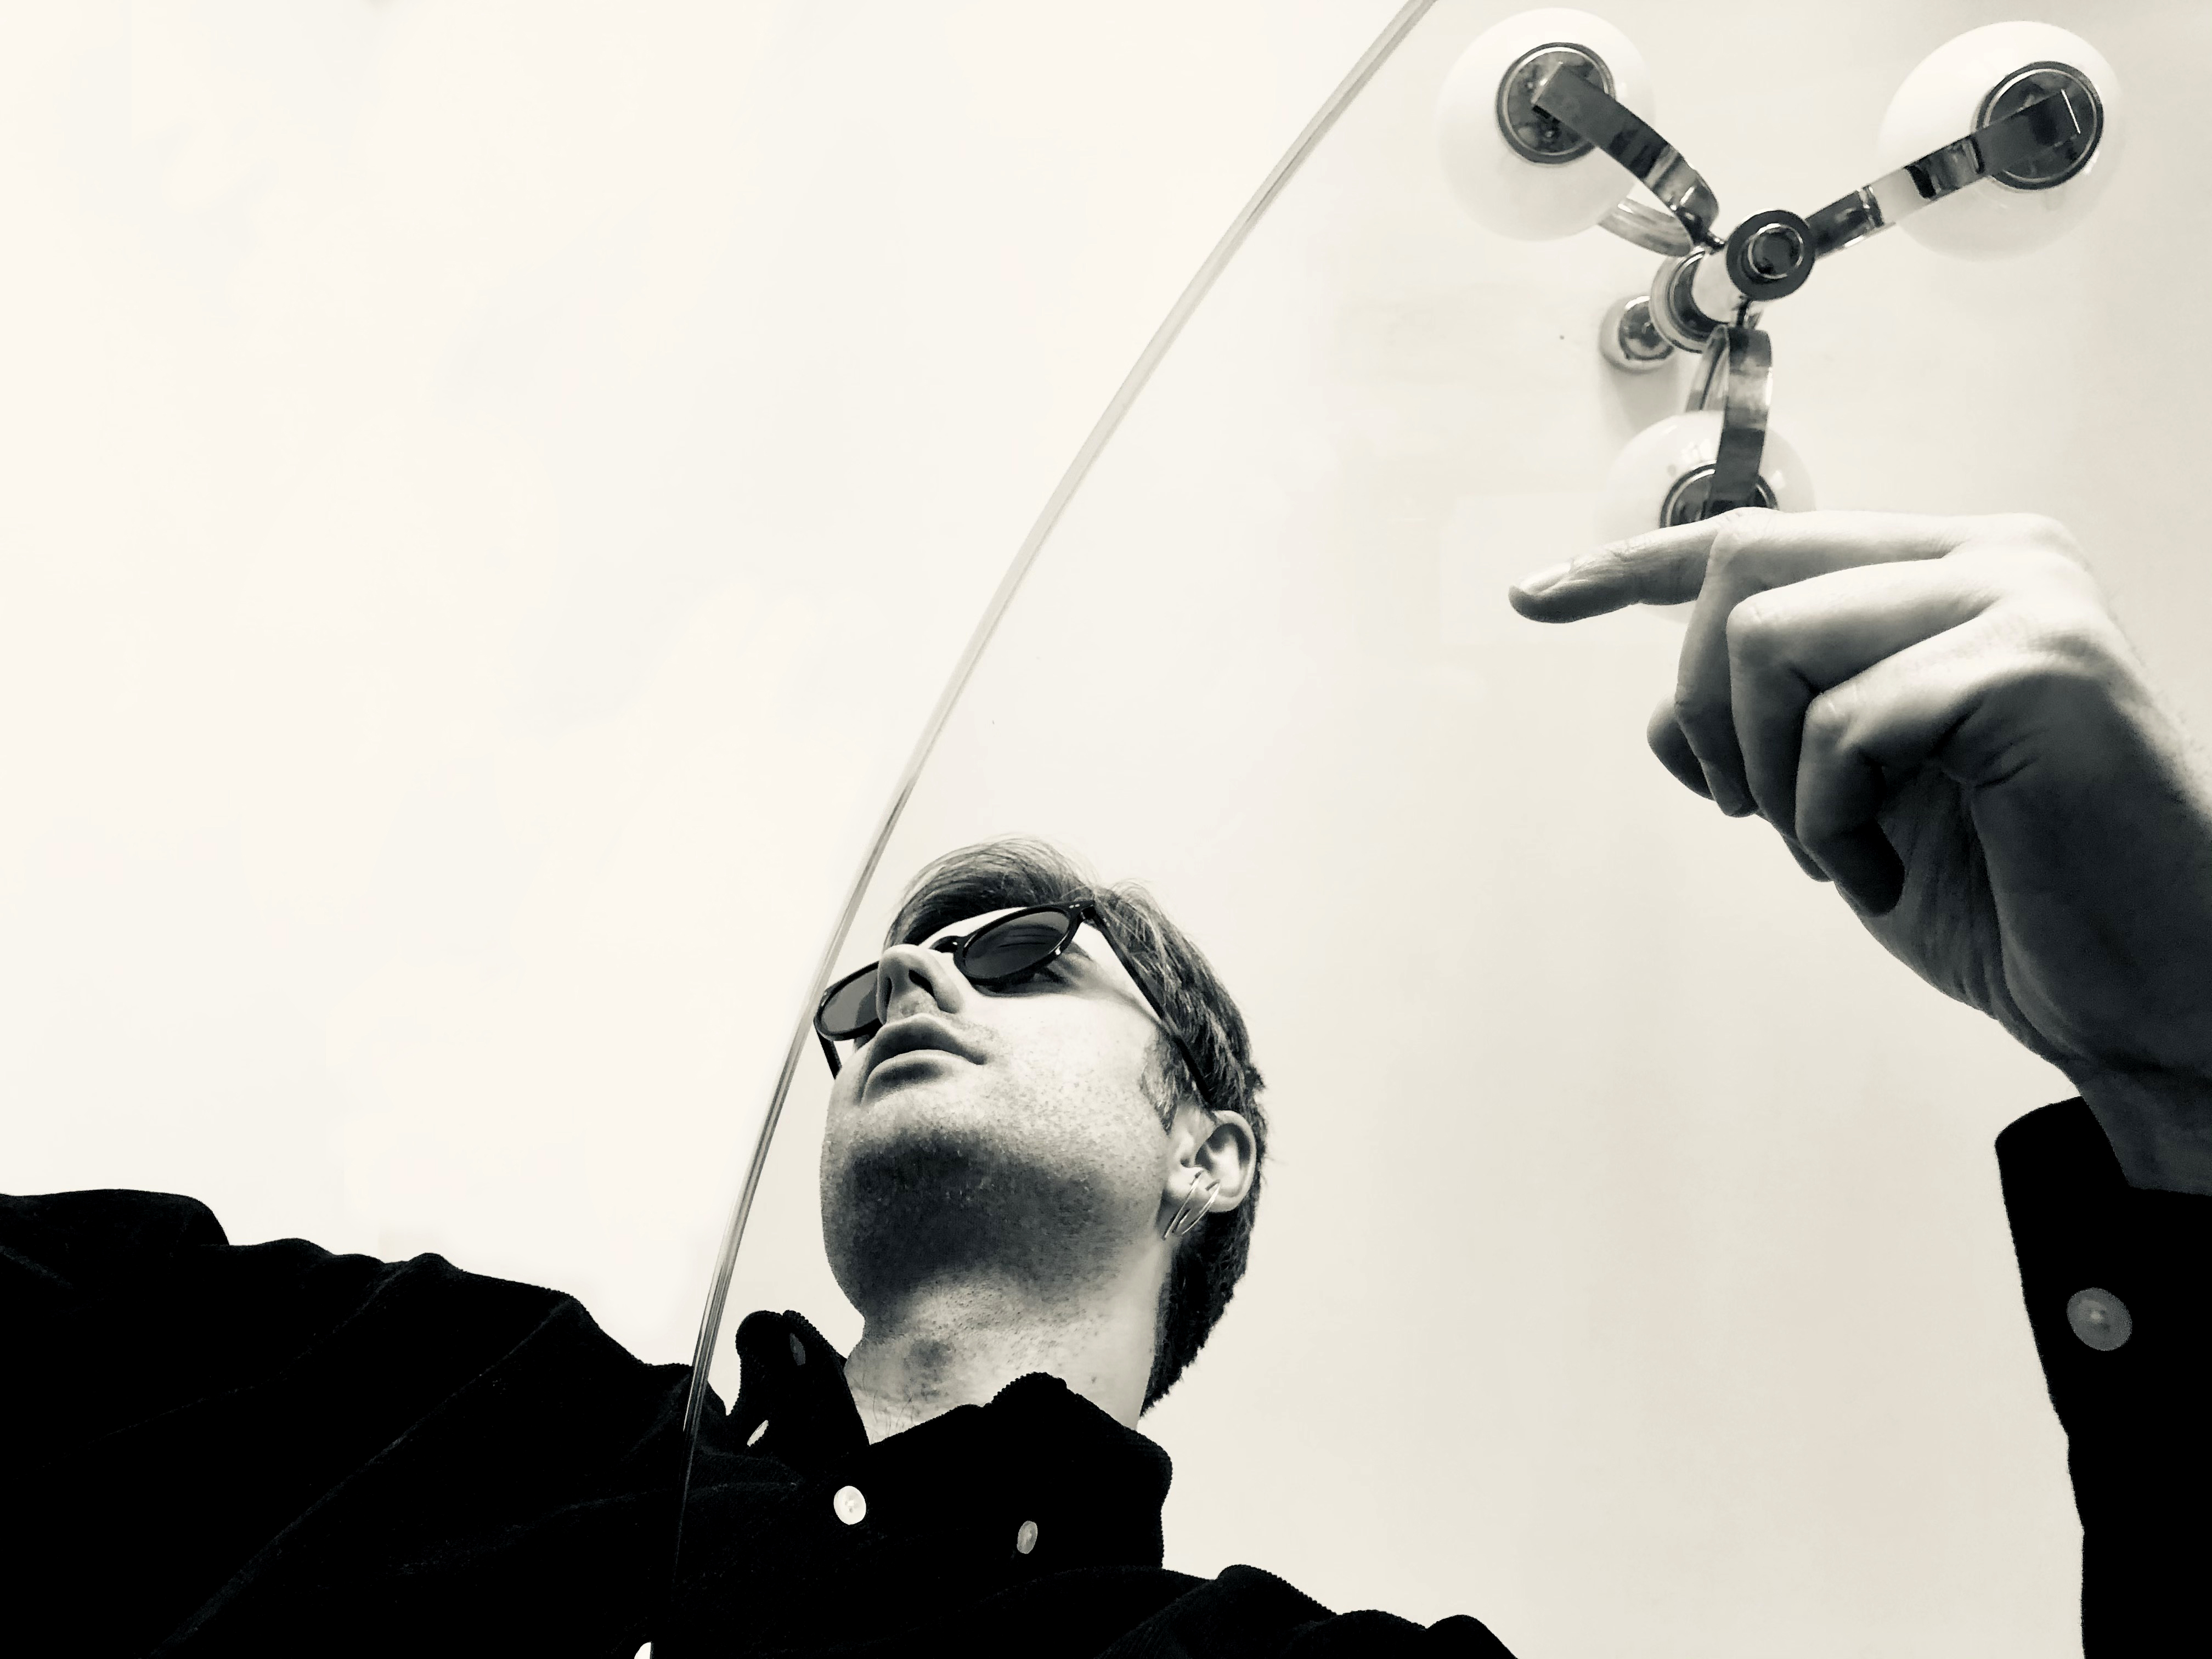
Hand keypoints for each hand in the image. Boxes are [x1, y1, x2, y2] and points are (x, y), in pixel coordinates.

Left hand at [1509, 509, 2211, 1192]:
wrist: (2142, 983)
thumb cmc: (2006, 888)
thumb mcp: (1844, 794)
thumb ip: (1766, 726)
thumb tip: (1660, 711)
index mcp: (1949, 570)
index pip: (1755, 537)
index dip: (1629, 565)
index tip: (1534, 595)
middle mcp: (1993, 557)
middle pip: (1742, 566)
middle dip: (1705, 704)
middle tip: (1751, 811)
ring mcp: (2023, 602)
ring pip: (1771, 637)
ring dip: (1768, 774)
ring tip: (1840, 846)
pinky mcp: (2037, 669)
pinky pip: (1841, 723)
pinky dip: (1828, 820)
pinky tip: (1883, 868)